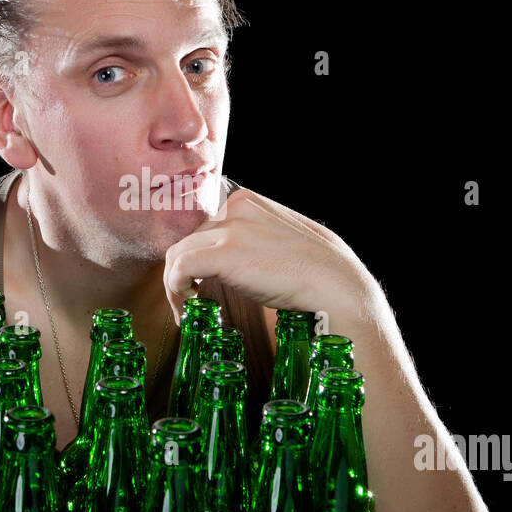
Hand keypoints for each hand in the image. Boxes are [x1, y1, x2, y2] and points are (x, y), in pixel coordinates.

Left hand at [163, 187, 368, 322]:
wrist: (336, 285)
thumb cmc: (319, 270)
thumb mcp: (283, 238)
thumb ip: (256, 237)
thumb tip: (242, 257)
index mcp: (247, 201)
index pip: (203, 228)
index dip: (197, 257)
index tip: (199, 282)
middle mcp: (235, 208)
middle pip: (188, 241)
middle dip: (184, 272)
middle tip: (190, 300)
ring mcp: (230, 229)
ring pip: (177, 254)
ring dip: (174, 285)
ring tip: (188, 309)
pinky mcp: (225, 254)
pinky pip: (179, 268)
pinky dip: (175, 290)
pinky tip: (187, 306)